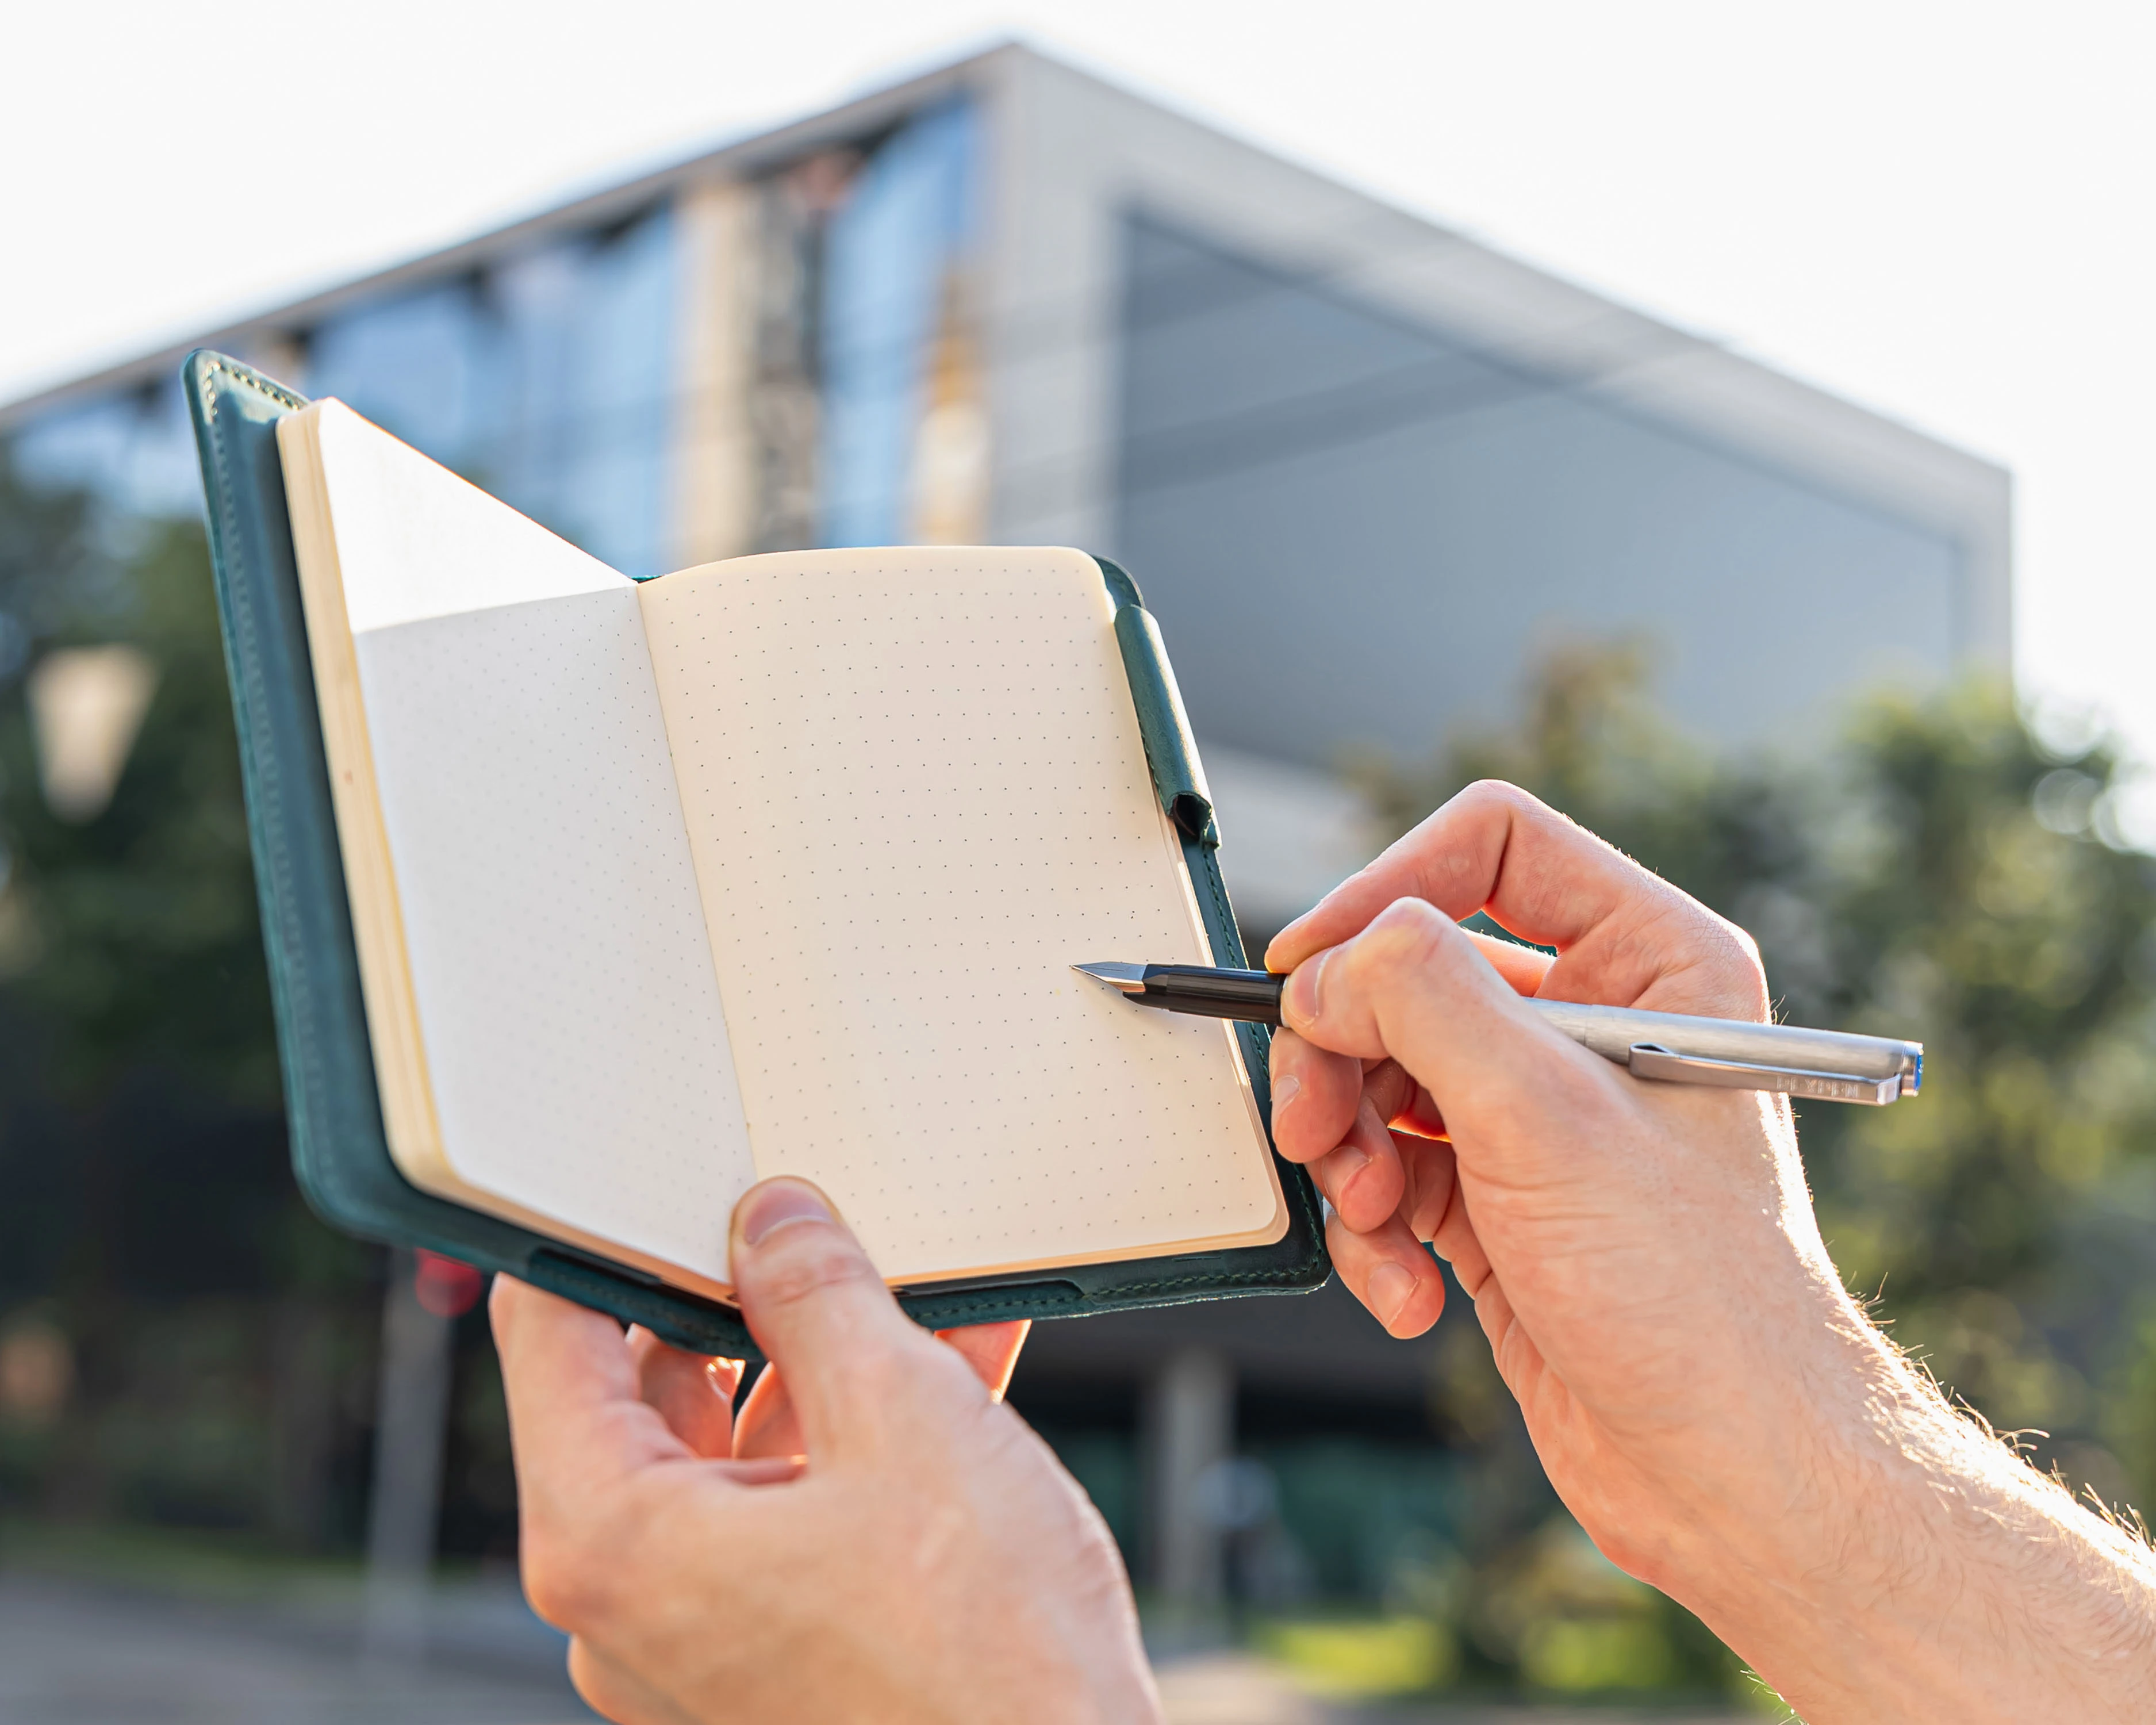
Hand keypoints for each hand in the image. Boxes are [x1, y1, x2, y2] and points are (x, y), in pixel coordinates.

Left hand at [492, 1178, 1159, 1724]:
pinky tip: (950, 1373)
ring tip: (917, 1299)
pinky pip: (790, 1515)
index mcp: (612, 1541)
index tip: (654, 1176)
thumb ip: (819, 1298)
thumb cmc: (982, 1662)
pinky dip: (857, 1443)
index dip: (601, 1235)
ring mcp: (702, 1643)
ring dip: (828, 1366)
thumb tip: (773, 1226)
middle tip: (812, 1227)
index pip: (551, 1335)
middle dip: (746, 1300)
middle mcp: (631, 1607)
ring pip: (740, 1452)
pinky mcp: (773, 1662)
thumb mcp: (903, 1417)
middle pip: (650, 1393)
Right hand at [1263, 780, 1818, 1583]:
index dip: (1384, 892)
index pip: (1490, 849)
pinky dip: (1375, 1231)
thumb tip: (1329, 963)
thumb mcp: (1549, 1117)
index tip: (1307, 970)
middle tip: (1314, 1126)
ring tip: (1379, 1221)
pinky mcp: (1497, 1201)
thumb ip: (1427, 1001)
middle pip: (1406, 973)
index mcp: (1651, 960)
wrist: (1736, 1478)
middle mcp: (1595, 1023)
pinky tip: (1409, 1292)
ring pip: (1380, 1075)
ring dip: (1351, 1153)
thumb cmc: (1702, 1303)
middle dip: (1345, 1056)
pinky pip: (1387, 1171)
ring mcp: (1540, 1116)